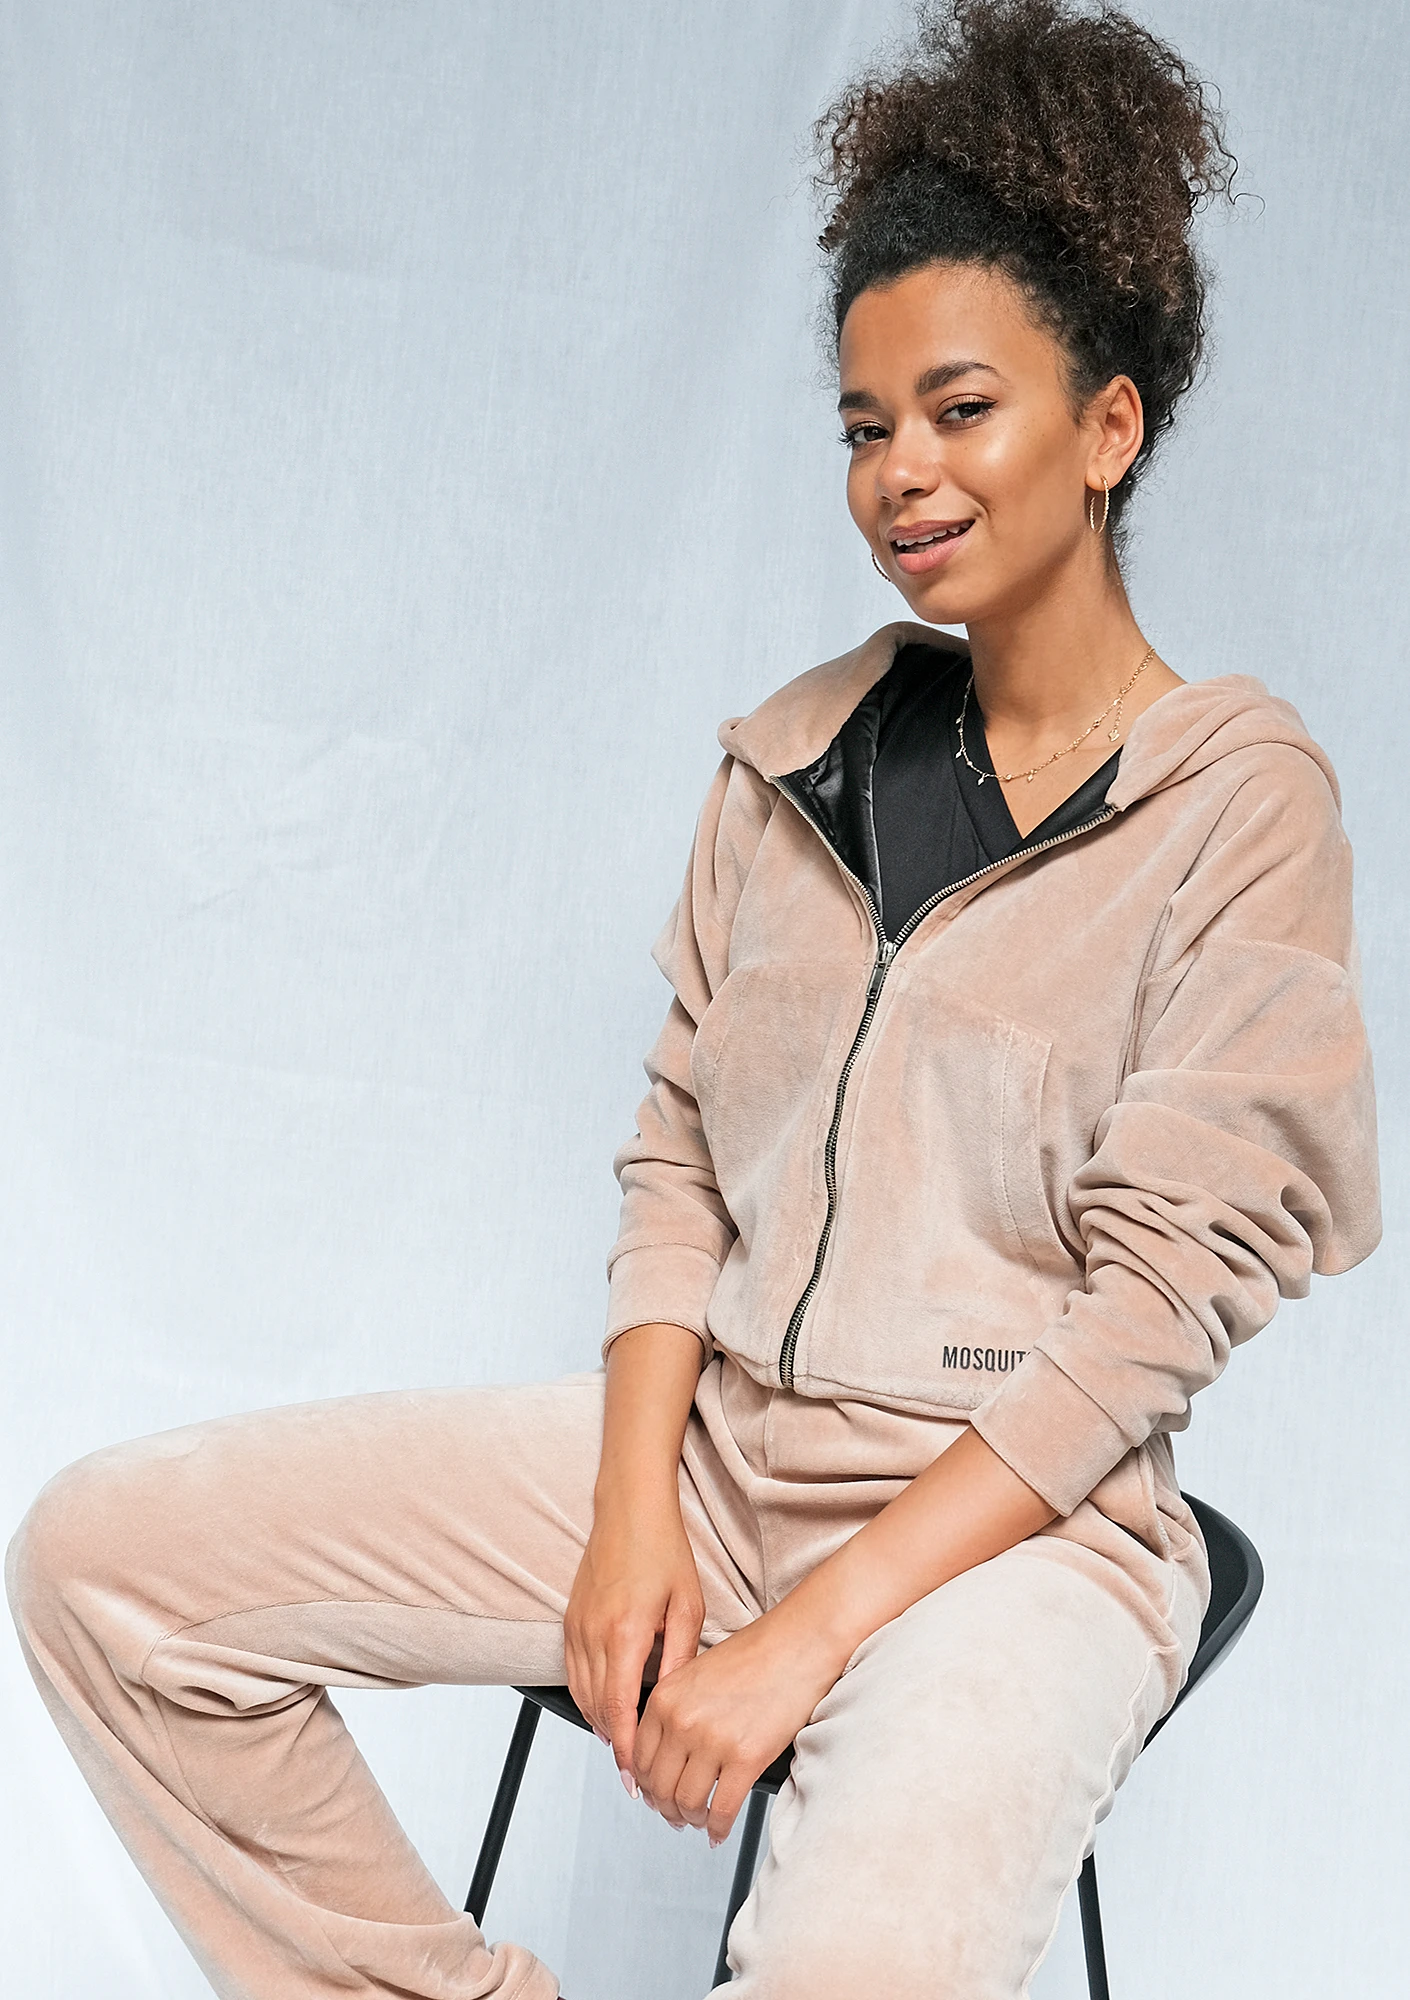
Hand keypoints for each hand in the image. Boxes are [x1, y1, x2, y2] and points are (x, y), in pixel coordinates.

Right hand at [563, 1485, 704, 1788]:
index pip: (618, 1707)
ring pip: (581, 1693)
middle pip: (596, 1707)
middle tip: (636, 1775)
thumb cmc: (663, 1551)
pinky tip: (604, 1710)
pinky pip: (572, 1671)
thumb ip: (679, 1658)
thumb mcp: (686, 1606)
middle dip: (613, 1744)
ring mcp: (576, 1626)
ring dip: (599, 1723)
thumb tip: (674, 1702)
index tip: (635, 1776)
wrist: (629, 1509)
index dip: (626, 1747)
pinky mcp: (570, 1619)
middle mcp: (593, 1633)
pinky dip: (586, 1697)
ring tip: (623, 1749)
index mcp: (625, 1632)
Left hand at [631, 1602, 843, 1843]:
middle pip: (658, 1786)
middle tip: (676, 1815)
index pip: (638, 1758)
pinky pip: (722, 1810)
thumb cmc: (756, 1655)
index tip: (652, 1794)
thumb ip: (675, 1710)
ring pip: (686, 1803)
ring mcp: (712, 1740)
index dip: (645, 1784)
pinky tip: (719, 1830)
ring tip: (700, 1820)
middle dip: (665, 1808)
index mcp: (666, 1697)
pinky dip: (718, 1828)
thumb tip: (666, 1755)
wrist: (798, 1644)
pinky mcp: (746, 1758)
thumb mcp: (697, 1674)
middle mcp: (682, 1720)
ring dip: (691, 1819)